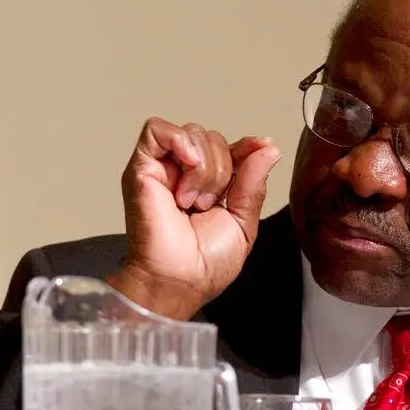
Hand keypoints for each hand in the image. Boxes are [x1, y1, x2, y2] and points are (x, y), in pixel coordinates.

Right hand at [107, 117, 280, 318]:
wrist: (180, 280)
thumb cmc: (206, 263)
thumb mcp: (243, 222)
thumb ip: (254, 183)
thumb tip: (268, 148)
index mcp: (209, 185)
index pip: (229, 148)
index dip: (246, 148)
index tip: (261, 150)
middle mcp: (184, 173)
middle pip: (212, 138)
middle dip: (222, 168)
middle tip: (209, 204)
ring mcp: (162, 169)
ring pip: (193, 133)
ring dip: (205, 167)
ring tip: (194, 201)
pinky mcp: (140, 167)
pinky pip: (157, 129)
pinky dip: (180, 143)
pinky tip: (188, 170)